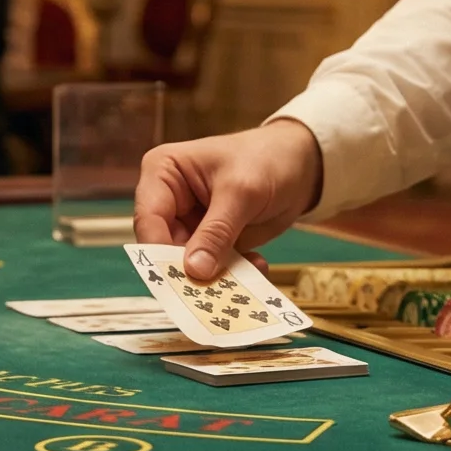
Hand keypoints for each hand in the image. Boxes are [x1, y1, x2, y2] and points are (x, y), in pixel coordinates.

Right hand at [135, 119, 323, 282]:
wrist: (301, 164)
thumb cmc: (266, 159)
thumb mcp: (241, 192)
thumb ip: (217, 231)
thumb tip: (194, 270)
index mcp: (163, 173)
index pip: (149, 218)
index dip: (159, 250)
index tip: (181, 277)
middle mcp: (170, 201)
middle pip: (164, 247)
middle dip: (189, 270)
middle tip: (211, 291)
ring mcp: (190, 224)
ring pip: (189, 263)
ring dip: (216, 275)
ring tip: (241, 282)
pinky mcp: (211, 242)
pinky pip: (213, 267)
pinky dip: (233, 273)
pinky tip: (258, 266)